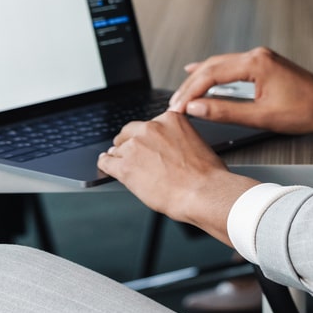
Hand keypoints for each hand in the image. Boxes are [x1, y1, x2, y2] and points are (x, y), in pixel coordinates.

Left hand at [97, 111, 257, 240]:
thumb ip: (175, 138)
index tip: (145, 145)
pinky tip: (107, 166)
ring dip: (120, 157)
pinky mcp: (125, 166)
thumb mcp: (194, 142)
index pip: (148, 124)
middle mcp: (150, 128)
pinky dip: (106, 164)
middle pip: (128, 133)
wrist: (203, 192)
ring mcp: (135, 146)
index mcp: (169, 119)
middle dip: (129, 144)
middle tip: (134, 157)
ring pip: (117, 149)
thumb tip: (164, 148)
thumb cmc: (205, 173)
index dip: (145, 137)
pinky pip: (106, 162)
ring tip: (126, 167)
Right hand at [168, 46, 312, 134]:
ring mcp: (260, 58)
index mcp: (256, 64)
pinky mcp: (264, 64)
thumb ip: (226, 112)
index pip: (211, 74)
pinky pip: (231, 66)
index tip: (177, 108)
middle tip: (173, 105)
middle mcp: (256, 55)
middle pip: (212, 66)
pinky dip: (214, 73)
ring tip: (182, 97)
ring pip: (220, 65)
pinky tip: (199, 74)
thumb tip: (197, 109)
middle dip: (190, 86)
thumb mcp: (263, 116)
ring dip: (200, 80)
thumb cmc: (306, 111)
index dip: (191, 92)